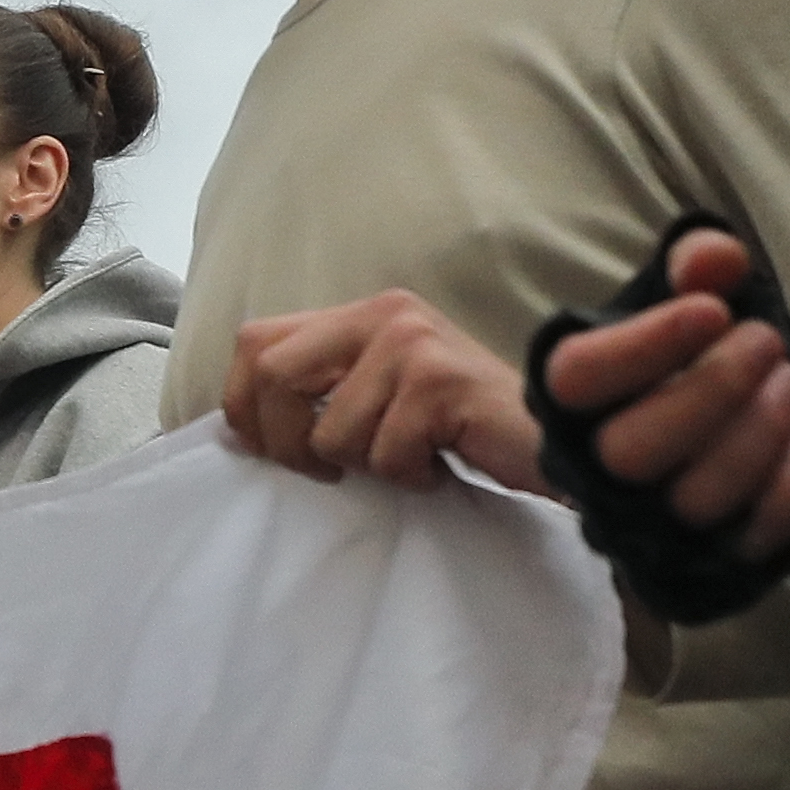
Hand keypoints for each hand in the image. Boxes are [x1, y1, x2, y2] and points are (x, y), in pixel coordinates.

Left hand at [222, 292, 543, 495]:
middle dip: (286, 442)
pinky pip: (383, 454)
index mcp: (360, 312)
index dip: (242, 403)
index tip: (264, 450)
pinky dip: (409, 477)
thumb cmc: (460, 429)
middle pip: (272, 375)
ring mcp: (413, 343)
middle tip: (326, 473)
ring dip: (367, 465)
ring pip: (332, 431)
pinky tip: (441, 463)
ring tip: (412, 457)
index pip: (255, 340)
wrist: (552, 441)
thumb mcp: (379, 394)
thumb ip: (321, 390)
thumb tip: (237, 426)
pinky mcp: (440, 382)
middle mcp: (384, 313)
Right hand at [522, 219, 789, 622]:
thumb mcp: (692, 292)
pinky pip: (742, 544)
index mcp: (572, 397)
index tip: (715, 308)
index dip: (644, 345)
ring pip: (690, 501)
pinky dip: (784, 497)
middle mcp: (594, 465)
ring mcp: (647, 521)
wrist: (729, 422)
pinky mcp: (701, 558)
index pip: (576, 380)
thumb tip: (716, 259)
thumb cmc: (696, 352)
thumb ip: (699, 263)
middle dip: (714, 390)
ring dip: (755, 437)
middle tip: (769, 342)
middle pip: (630, 450)